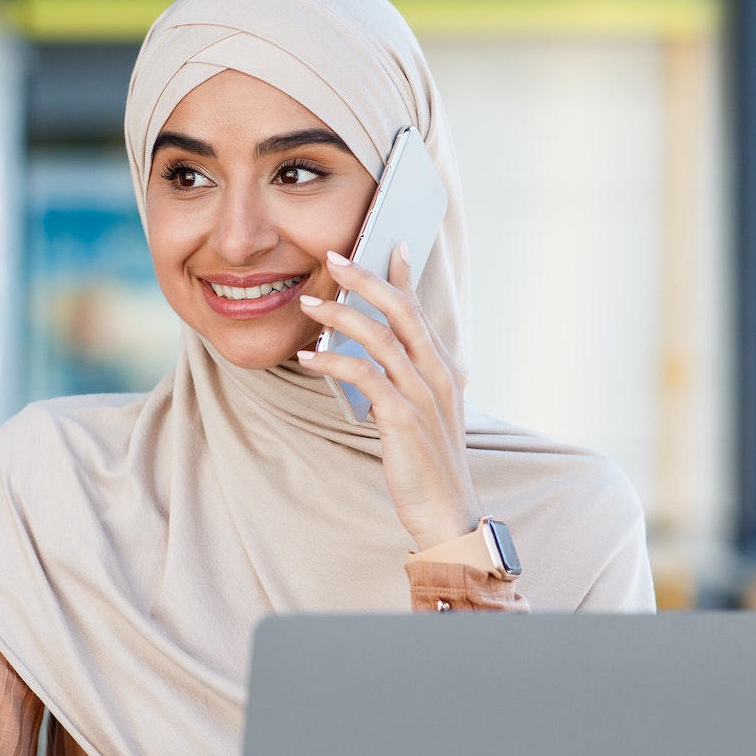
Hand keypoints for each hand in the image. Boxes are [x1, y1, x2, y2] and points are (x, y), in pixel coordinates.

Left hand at [297, 245, 482, 552]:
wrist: (447, 513)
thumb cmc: (427, 466)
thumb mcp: (421, 416)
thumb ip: (404, 383)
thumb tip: (372, 359)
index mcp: (445, 370)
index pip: (420, 310)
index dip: (403, 275)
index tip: (389, 243)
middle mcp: (439, 375)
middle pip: (401, 311)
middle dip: (365, 279)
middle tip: (332, 258)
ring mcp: (423, 395)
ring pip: (380, 337)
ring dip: (341, 315)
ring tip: (309, 304)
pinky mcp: (403, 418)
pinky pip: (364, 376)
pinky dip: (334, 361)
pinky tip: (309, 358)